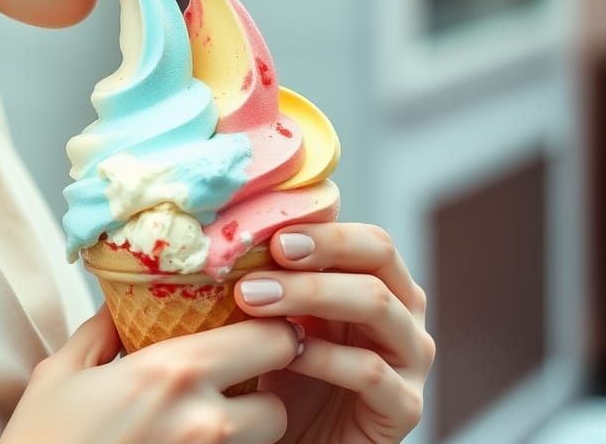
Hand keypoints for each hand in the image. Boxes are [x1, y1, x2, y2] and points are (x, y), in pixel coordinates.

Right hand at [1, 305, 299, 443]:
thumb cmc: (42, 443)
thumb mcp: (61, 374)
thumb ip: (101, 331)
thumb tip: (119, 304)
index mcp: (173, 374)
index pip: (271, 342)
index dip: (270, 333)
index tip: (253, 327)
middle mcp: (204, 424)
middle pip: (279, 406)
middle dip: (265, 394)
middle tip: (238, 381)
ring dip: (248, 433)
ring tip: (209, 420)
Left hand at [235, 223, 435, 443]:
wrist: (296, 440)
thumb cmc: (285, 369)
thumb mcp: (281, 313)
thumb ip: (277, 273)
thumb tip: (237, 226)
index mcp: (382, 282)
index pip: (369, 236)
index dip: (324, 229)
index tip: (272, 234)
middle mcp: (405, 313)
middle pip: (380, 256)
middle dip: (321, 249)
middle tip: (268, 254)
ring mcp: (412, 360)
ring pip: (376, 304)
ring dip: (312, 293)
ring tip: (254, 298)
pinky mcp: (405, 408)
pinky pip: (370, 371)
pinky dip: (325, 357)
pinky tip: (286, 353)